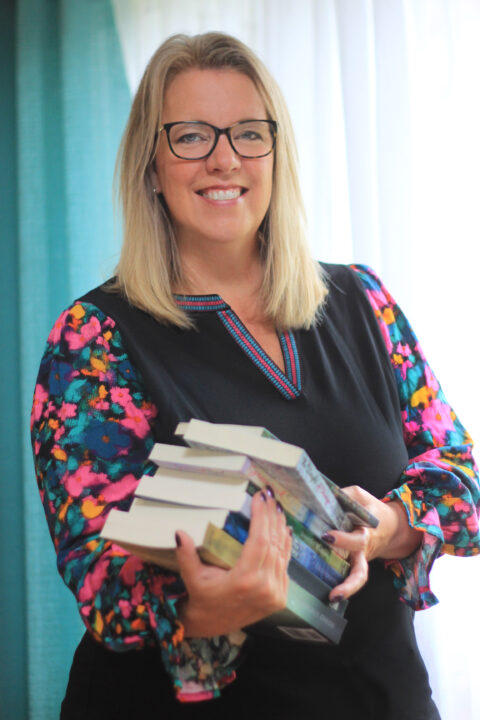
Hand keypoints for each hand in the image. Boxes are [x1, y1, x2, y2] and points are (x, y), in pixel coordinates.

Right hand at [174, 489, 291, 636]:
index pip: (259, 540)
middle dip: (272, 516)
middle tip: (270, 496)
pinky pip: (285, 566)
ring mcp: (275, 594)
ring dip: (280, 528)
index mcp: (244, 581)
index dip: (262, 516)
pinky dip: (285, 546)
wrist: (212, 626)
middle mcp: (264, 588)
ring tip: (277, 508)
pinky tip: (284, 531)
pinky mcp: (280, 598)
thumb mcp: (192, 578)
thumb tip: (179, 532)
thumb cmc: (202, 599)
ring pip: (282, 553)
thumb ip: (186, 556)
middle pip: (273, 543)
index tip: (260, 497)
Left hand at [324, 486, 422, 601]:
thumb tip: (323, 497)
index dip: (344, 540)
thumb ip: (345, 495)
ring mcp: (360, 560)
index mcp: (367, 533)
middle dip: (351, 583)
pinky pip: (348, 575)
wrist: (393, 527)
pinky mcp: (354, 564)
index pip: (357, 540)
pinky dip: (339, 584)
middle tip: (335, 592)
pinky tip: (324, 591)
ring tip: (332, 598)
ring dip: (347, 590)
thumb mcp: (360, 495)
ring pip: (357, 578)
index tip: (327, 537)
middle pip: (361, 571)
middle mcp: (363, 551)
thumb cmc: (372, 509)